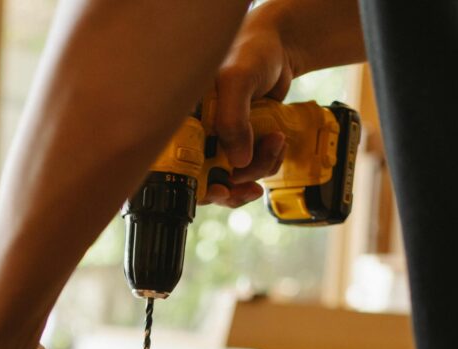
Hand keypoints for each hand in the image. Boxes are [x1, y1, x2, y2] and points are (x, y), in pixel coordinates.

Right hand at [203, 6, 295, 207]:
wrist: (279, 48)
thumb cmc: (250, 52)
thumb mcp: (236, 80)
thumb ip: (232, 119)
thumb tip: (238, 162)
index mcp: (185, 121)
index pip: (179, 165)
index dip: (197, 187)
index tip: (220, 191)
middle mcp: (199, 133)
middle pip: (208, 180)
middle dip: (235, 184)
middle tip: (251, 184)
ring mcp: (221, 139)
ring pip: (236, 175)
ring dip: (260, 167)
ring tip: (275, 142)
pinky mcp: (242, 141)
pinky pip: (254, 166)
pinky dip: (270, 160)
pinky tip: (277, 141)